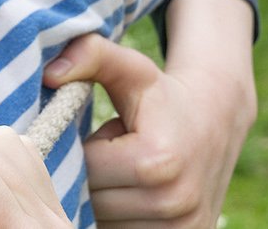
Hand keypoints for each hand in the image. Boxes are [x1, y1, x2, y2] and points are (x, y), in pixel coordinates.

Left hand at [45, 30, 254, 226]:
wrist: (218, 122)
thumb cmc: (163, 95)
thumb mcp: (130, 68)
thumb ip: (91, 55)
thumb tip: (49, 74)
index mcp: (156, 161)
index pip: (83, 167)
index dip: (78, 150)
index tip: (95, 137)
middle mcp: (173, 202)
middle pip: (90, 199)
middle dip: (88, 175)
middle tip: (108, 155)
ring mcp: (182, 227)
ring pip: (103, 220)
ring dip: (102, 198)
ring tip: (122, 173)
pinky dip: (118, 216)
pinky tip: (129, 192)